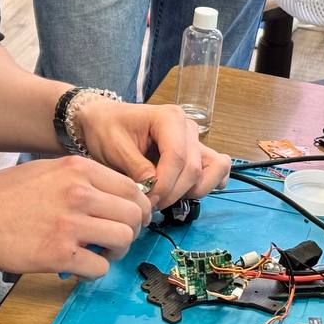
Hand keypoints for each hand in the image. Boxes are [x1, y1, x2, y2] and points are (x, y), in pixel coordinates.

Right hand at [0, 157, 151, 277]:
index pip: (131, 188)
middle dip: (132, 230)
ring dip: (117, 251)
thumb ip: (81, 178)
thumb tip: (112, 194)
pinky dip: (95, 271)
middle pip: (133, 214)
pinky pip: (100, 268)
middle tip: (118, 239)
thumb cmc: (3, 196)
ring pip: (123, 240)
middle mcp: (79, 193)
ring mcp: (70, 225)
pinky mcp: (60, 254)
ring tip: (101, 253)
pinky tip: (81, 266)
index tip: (131, 218)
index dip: (136, 206)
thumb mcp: (46, 170)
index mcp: (78, 169)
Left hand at [73, 100, 231, 208]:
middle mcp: (188, 128)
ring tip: (165, 197)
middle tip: (148, 205)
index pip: (177, 157)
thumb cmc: (107, 129)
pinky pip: (218, 170)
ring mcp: (196, 141)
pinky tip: (187, 193)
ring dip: (192, 191)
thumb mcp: (114, 147)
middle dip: (172, 193)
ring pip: (214, 170)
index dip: (164, 184)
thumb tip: (154, 188)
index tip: (146, 200)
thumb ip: (136, 167)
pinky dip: (209, 184)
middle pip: (193, 169)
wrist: (105, 121)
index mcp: (169, 118)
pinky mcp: (198, 154)